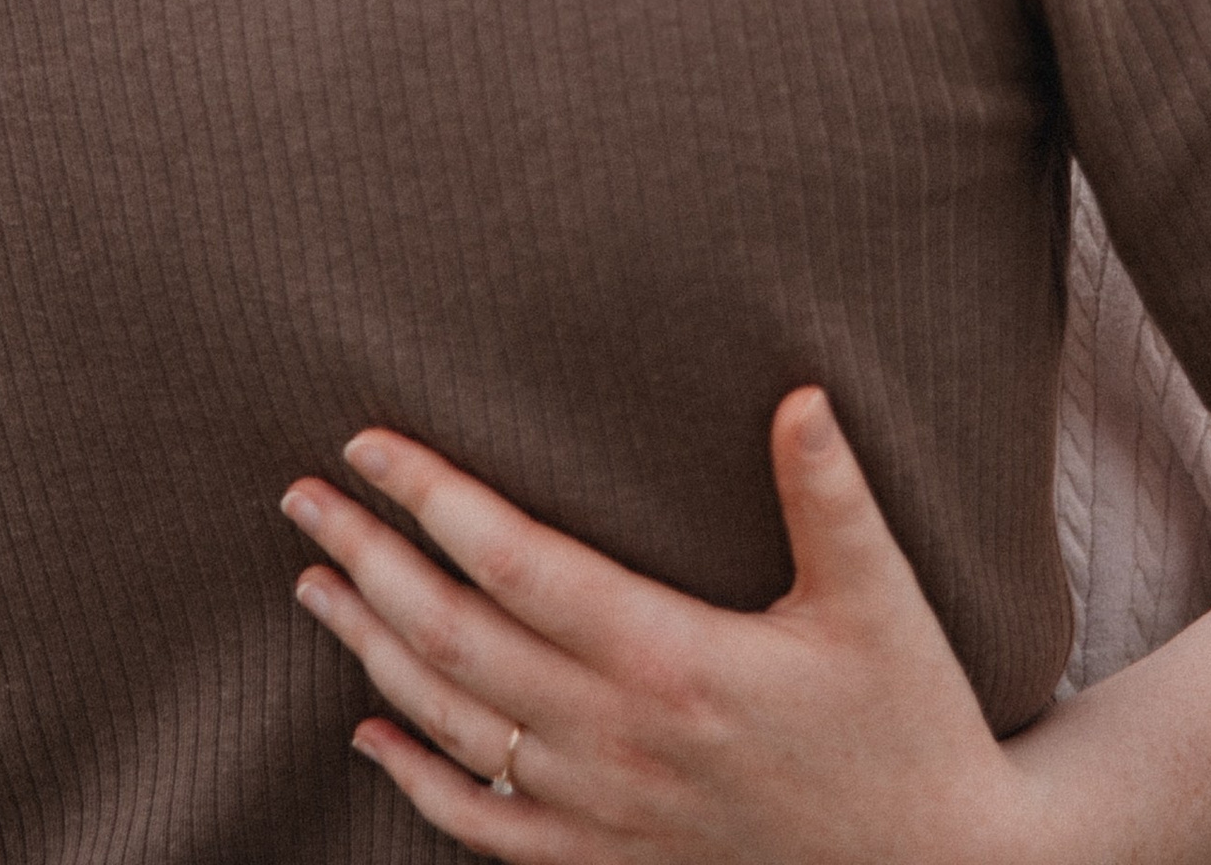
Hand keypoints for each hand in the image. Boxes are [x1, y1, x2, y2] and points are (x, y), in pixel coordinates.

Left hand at [282, 389, 1041, 864]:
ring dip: (372, 652)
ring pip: (454, 728)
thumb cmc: (909, 719)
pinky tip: (372, 735)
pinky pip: (487, 828)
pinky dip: (418, 781)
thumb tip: (799, 392)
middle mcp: (618, 738)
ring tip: (315, 583)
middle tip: (301, 497)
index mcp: (672, 659)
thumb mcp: (881, 597)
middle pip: (455, 640)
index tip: (367, 443)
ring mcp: (606, 810)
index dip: (431, 500)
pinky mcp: (612, 860)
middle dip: (368, 561)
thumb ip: (829, 493)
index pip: (515, 564)